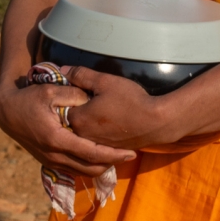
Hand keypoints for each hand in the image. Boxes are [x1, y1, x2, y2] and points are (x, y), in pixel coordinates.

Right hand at [0, 75, 136, 176]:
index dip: (114, 155)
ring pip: (82, 172)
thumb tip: (91, 99)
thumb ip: (73, 94)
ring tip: (116, 156)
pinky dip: (88, 167)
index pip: (92, 153)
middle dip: (111, 164)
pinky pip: (73, 170)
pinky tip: (99, 158)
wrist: (7, 112)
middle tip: (128, 155)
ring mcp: (50, 161)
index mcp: (57, 139)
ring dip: (100, 167)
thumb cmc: (28, 98)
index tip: (131, 153)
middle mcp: (54, 155)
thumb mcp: (51, 90)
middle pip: (90, 169)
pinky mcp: (48, 161)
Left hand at [60, 65, 196, 150]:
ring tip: (104, 111)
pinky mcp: (107, 151)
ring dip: (89, 122)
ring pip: (84, 131)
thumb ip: (81, 75)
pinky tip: (111, 123)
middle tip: (94, 100)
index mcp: (78, 119)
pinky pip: (96, 140)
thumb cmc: (131, 100)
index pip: (64, 106)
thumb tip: (63, 69)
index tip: (85, 91)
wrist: (156, 123)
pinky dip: (100, 132)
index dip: (73, 96)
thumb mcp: (105, 81)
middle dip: (79, 110)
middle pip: (72, 121)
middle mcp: (83, 136)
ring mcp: (95, 146)